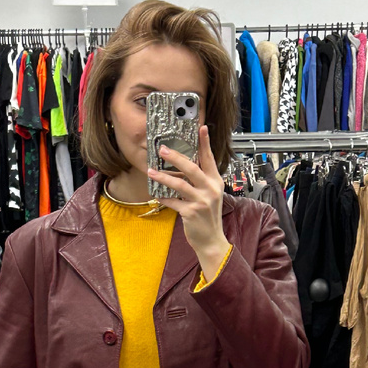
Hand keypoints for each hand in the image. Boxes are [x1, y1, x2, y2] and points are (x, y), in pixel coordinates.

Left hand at [147, 124, 231, 278]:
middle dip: (176, 157)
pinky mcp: (191, 213)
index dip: (205, 142)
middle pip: (192, 168)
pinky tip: (155, 194)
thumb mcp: (209, 195)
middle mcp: (210, 189)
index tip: (201, 128)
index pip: (210, 158)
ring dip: (163, 177)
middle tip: (163, 149)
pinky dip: (163, 198)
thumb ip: (200, 181)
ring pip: (179, 184)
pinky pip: (173, 202)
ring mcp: (201, 201)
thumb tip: (181, 167)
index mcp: (216, 181)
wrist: (211, 240)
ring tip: (151, 171)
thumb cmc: (208, 217)